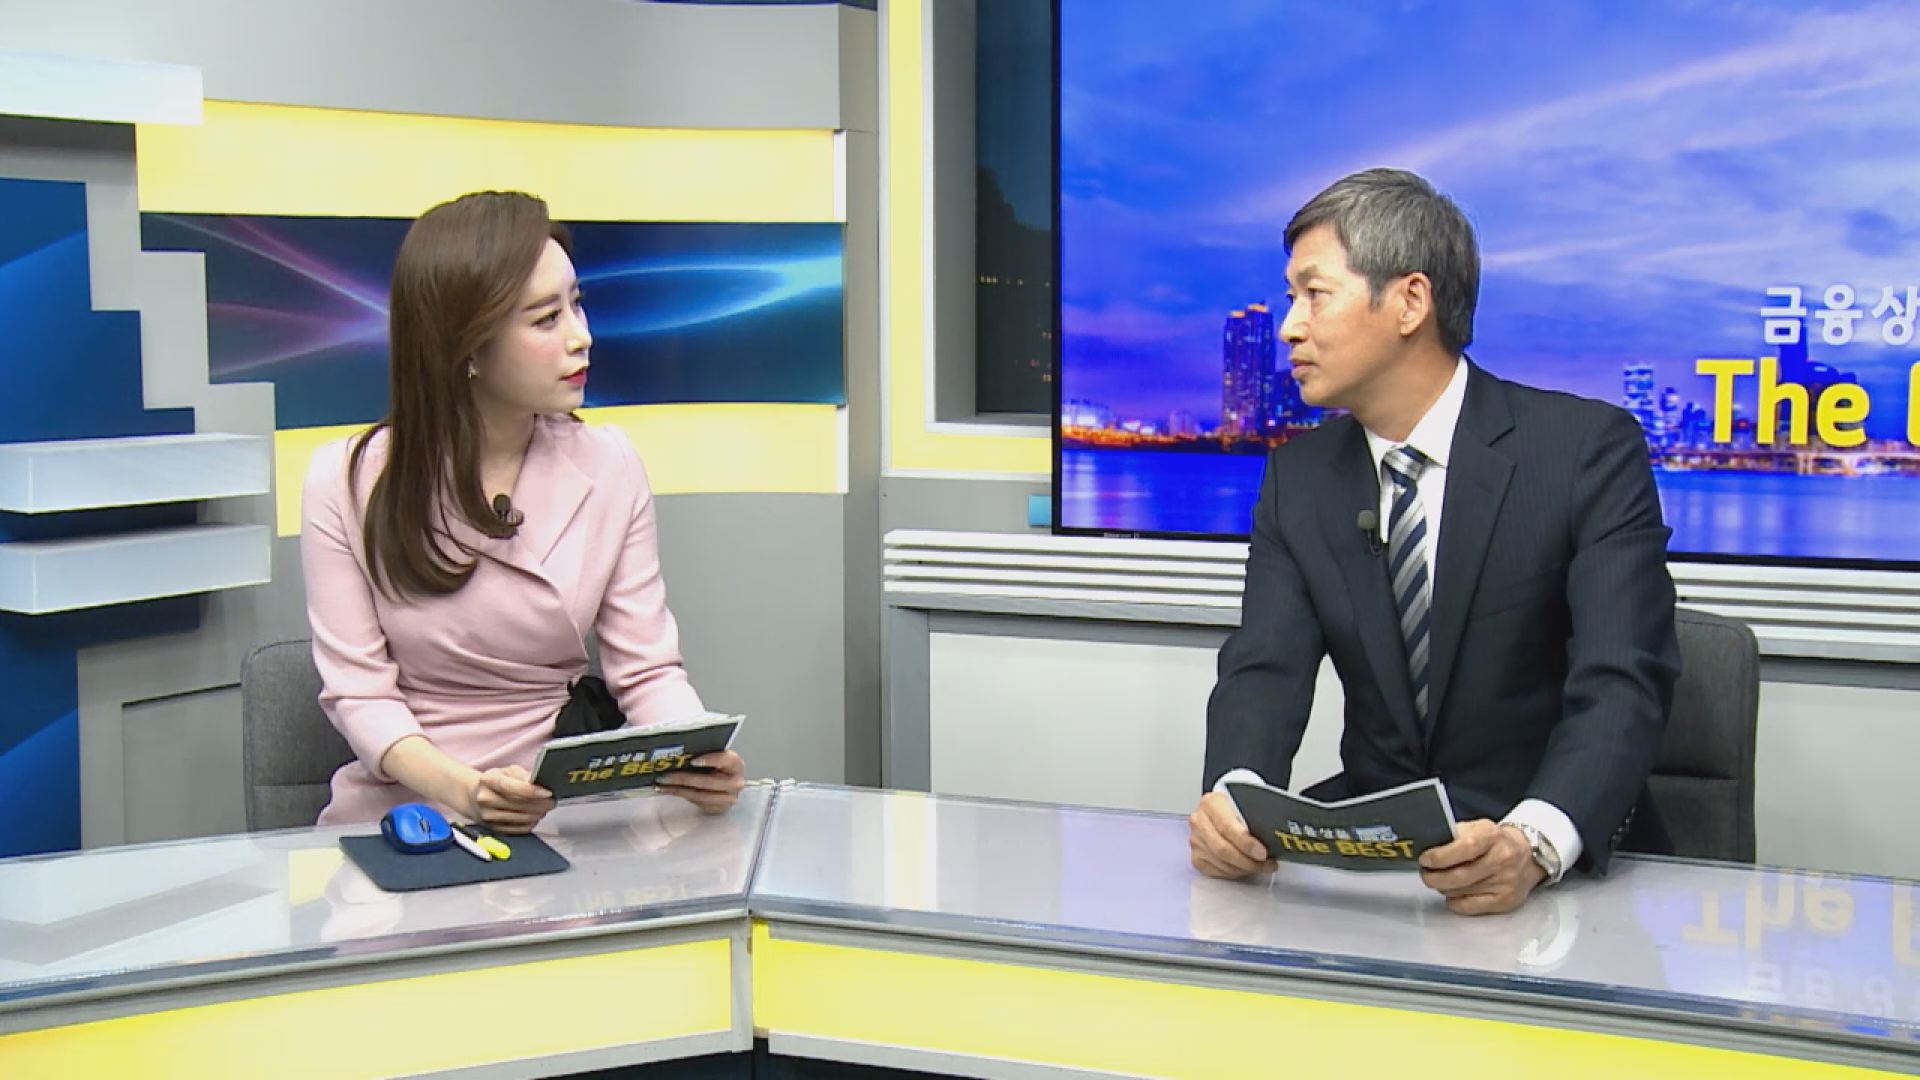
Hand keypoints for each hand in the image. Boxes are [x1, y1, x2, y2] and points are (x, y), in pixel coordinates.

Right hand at [467, 765, 554, 833]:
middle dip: (542, 803)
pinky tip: (535, 815)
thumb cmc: (494, 782)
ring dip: (539, 813)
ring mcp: (489, 817)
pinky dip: (532, 822)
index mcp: (488, 781)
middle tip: (552, 800)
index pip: (511, 787)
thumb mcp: (507, 771)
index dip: (532, 791)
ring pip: (523, 818)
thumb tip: (540, 783)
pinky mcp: (495, 829)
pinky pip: (520, 829)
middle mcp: (486, 800)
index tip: (548, 792)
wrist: (474, 797)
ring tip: (545, 806)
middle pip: (520, 805)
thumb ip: (524, 775)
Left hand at [656, 750, 745, 812]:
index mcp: (736, 764)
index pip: (725, 760)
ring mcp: (728, 798)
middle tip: (666, 775)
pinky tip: (667, 789)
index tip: (692, 761)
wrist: (727, 786)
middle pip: (708, 782)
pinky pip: (696, 803)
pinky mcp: (718, 808)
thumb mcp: (716, 757)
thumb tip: (678, 750)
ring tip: (662, 783)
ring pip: (700, 795)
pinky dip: (680, 795)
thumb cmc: (719, 767)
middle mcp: (735, 782)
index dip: (710, 760)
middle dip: (684, 779)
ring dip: (678, 789)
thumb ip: (704, 753)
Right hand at [1188, 791, 1276, 879]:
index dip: (1246, 843)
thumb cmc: (1236, 808)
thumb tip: (1275, 835)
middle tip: (1266, 864)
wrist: (1222, 811)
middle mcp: (1199, 822)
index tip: (1262, 853)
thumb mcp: (1245, 804)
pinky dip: (1235, 873)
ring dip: (1245, 869)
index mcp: (1211, 803)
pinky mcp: (1197, 857)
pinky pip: (1218, 871)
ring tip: (1262, 866)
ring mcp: (1196, 841)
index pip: (1227, 827)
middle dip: (1248, 861)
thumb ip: (1255, 817)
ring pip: (1221, 863)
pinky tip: (1247, 868)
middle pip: (1222, 848)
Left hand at [1417, 819, 1545, 915]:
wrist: (1527, 856)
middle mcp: (1502, 859)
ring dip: (1443, 888)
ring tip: (1440, 881)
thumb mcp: (1477, 828)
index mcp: (1492, 836)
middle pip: (1460, 876)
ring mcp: (1505, 882)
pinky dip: (1454, 902)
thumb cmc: (1495, 842)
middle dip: (1434, 877)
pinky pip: (1469, 907)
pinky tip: (1453, 893)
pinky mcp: (1505, 901)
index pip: (1464, 848)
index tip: (1425, 860)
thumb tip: (1426, 848)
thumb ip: (1453, 836)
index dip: (1441, 856)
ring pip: (1461, 892)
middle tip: (1426, 874)